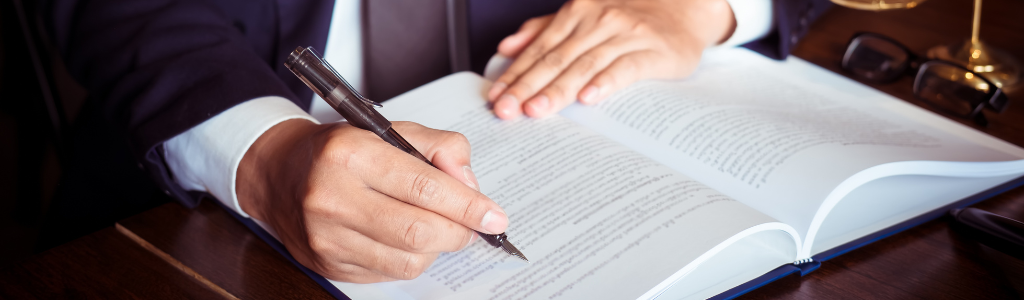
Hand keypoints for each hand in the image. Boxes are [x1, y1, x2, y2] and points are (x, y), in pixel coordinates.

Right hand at [236, 119, 506, 282]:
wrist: (278, 173)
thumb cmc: (340, 150)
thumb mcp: (390, 128)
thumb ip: (440, 148)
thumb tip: (471, 186)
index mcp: (350, 154)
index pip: (424, 187)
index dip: (467, 205)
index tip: (494, 215)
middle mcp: (333, 197)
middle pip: (418, 231)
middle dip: (458, 232)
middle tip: (474, 225)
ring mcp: (327, 237)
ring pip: (407, 260)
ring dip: (436, 248)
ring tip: (437, 227)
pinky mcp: (328, 263)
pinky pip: (389, 272)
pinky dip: (411, 258)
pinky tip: (406, 238)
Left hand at [487, 0, 736, 118]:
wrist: (685, 9)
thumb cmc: (630, 18)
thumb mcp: (585, 15)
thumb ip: (543, 30)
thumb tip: (506, 47)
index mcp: (577, 11)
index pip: (539, 47)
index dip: (516, 73)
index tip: (496, 96)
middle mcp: (599, 19)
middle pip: (556, 57)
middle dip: (528, 86)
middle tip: (507, 110)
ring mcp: (626, 34)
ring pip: (585, 64)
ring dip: (558, 89)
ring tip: (537, 110)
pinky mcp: (654, 51)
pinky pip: (626, 68)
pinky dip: (605, 82)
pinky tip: (589, 98)